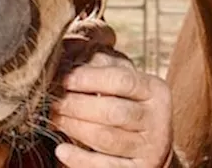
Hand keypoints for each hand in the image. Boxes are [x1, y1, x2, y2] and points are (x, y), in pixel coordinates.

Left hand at [50, 21, 172, 167]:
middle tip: (52, 101)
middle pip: (113, 111)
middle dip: (77, 106)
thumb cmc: (129, 105)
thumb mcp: (124, 83)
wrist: (153, 145)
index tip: (64, 78)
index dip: (89, 79)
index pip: (122, 80)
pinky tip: (62, 150)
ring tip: (54, 119)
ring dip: (74, 128)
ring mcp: (151, 147)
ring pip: (106, 138)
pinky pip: (106, 166)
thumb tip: (68, 56)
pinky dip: (80, 159)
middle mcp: (158, 119)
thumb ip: (102, 66)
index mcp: (155, 90)